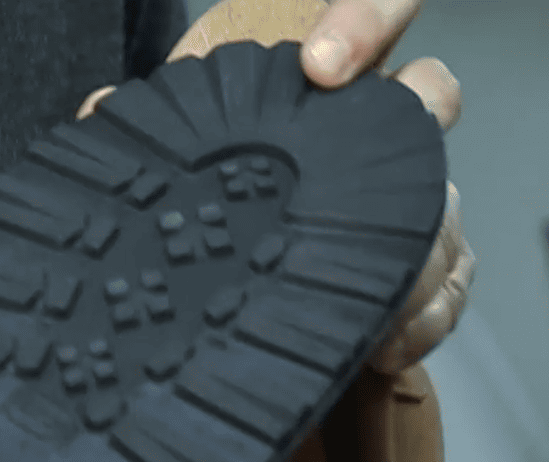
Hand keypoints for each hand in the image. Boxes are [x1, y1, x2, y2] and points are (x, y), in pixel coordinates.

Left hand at [76, 0, 473, 374]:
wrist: (232, 208)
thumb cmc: (211, 153)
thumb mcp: (183, 124)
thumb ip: (152, 118)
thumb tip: (97, 114)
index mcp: (323, 73)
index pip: (376, 9)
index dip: (362, 25)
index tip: (320, 65)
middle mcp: (372, 121)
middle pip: (429, 102)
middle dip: (409, 137)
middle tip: (363, 192)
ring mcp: (400, 184)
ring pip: (445, 198)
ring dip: (417, 248)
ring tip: (372, 297)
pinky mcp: (412, 250)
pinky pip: (451, 275)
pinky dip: (426, 315)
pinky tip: (387, 341)